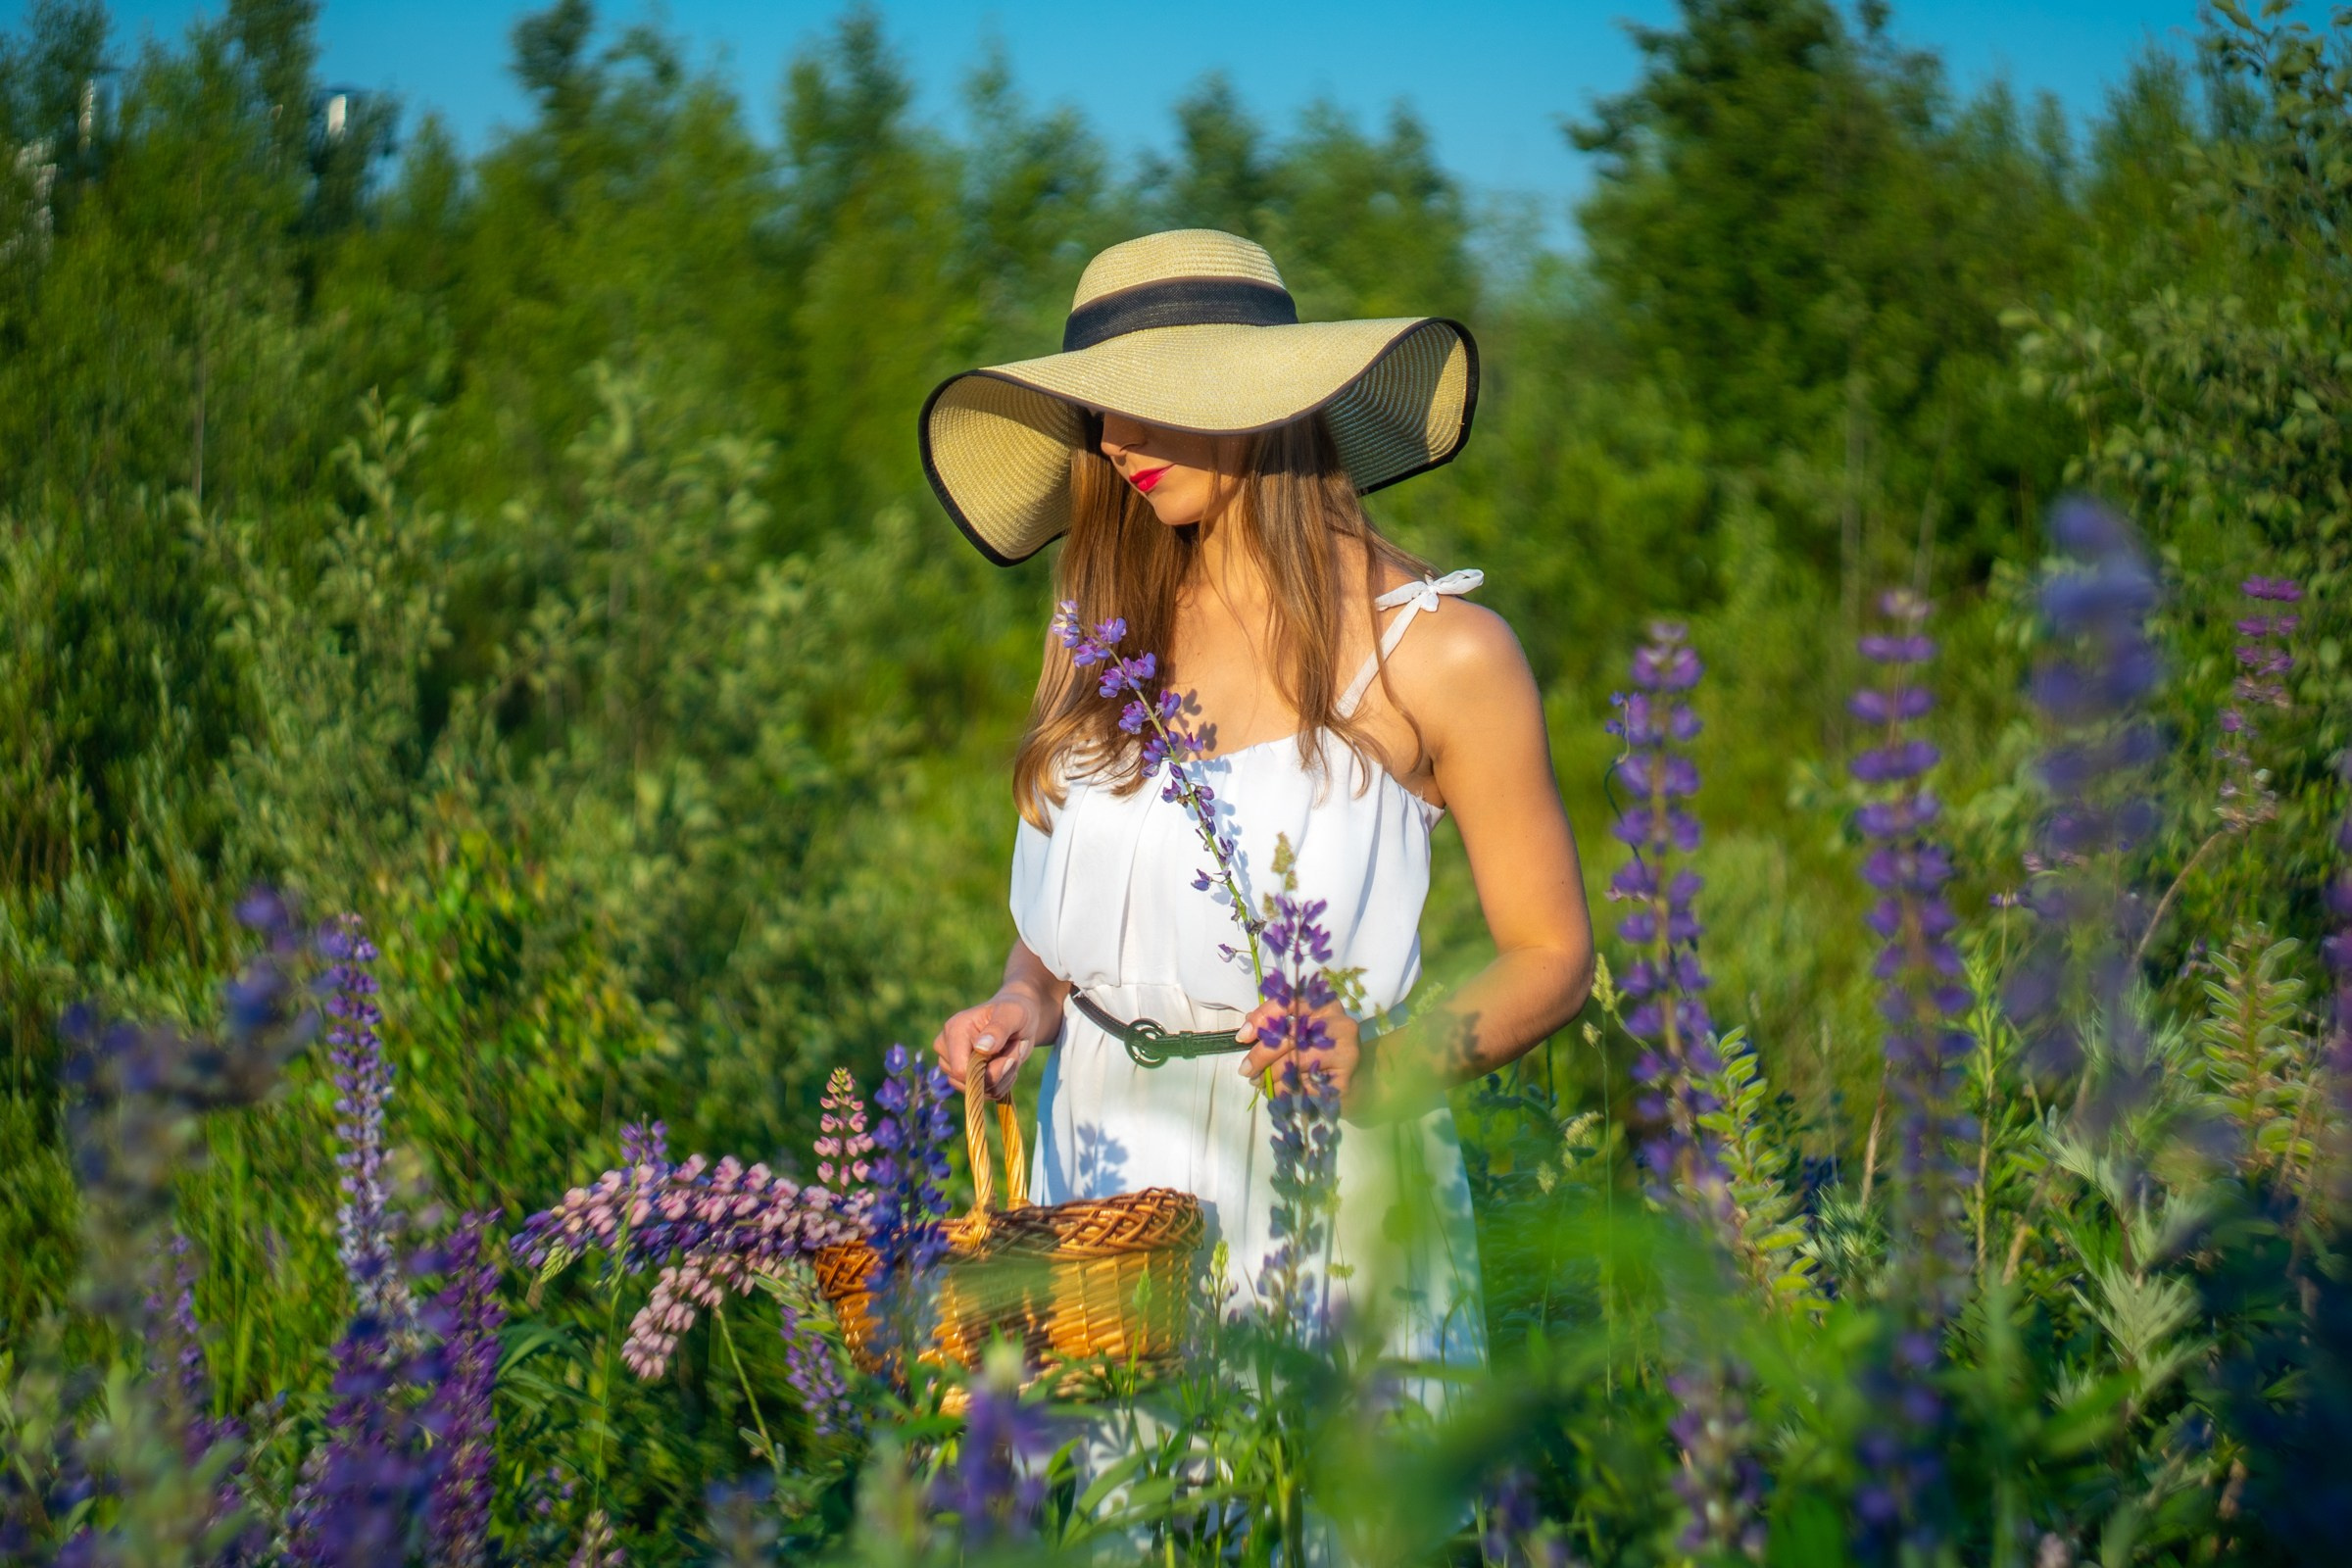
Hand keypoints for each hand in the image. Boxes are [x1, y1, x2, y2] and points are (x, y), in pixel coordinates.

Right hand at [932, 989, 1051, 1099]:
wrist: (1019, 1020)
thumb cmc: (1016, 1012)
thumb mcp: (1014, 1014)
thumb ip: (998, 1029)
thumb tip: (982, 1047)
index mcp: (954, 1030)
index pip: (961, 1070)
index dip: (989, 1072)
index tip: (1011, 1056)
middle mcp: (946, 1049)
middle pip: (971, 1083)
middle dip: (1001, 1072)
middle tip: (1014, 1050)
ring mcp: (952, 1065)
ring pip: (980, 1091)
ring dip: (1004, 1077)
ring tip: (1010, 1055)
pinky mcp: (963, 1077)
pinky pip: (985, 1094)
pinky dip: (1003, 1083)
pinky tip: (1007, 1065)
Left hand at [1236, 999, 1365, 1110]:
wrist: (1353, 1085)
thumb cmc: (1320, 1055)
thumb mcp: (1299, 1034)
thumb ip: (1276, 1025)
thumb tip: (1248, 1024)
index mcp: (1325, 1005)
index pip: (1289, 1003)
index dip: (1263, 1018)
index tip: (1243, 1036)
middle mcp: (1340, 1022)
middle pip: (1291, 1035)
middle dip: (1262, 1054)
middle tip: (1246, 1070)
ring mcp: (1347, 1050)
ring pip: (1297, 1062)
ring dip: (1272, 1076)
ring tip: (1260, 1083)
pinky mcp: (1346, 1078)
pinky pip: (1305, 1084)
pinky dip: (1287, 1090)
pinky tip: (1281, 1091)